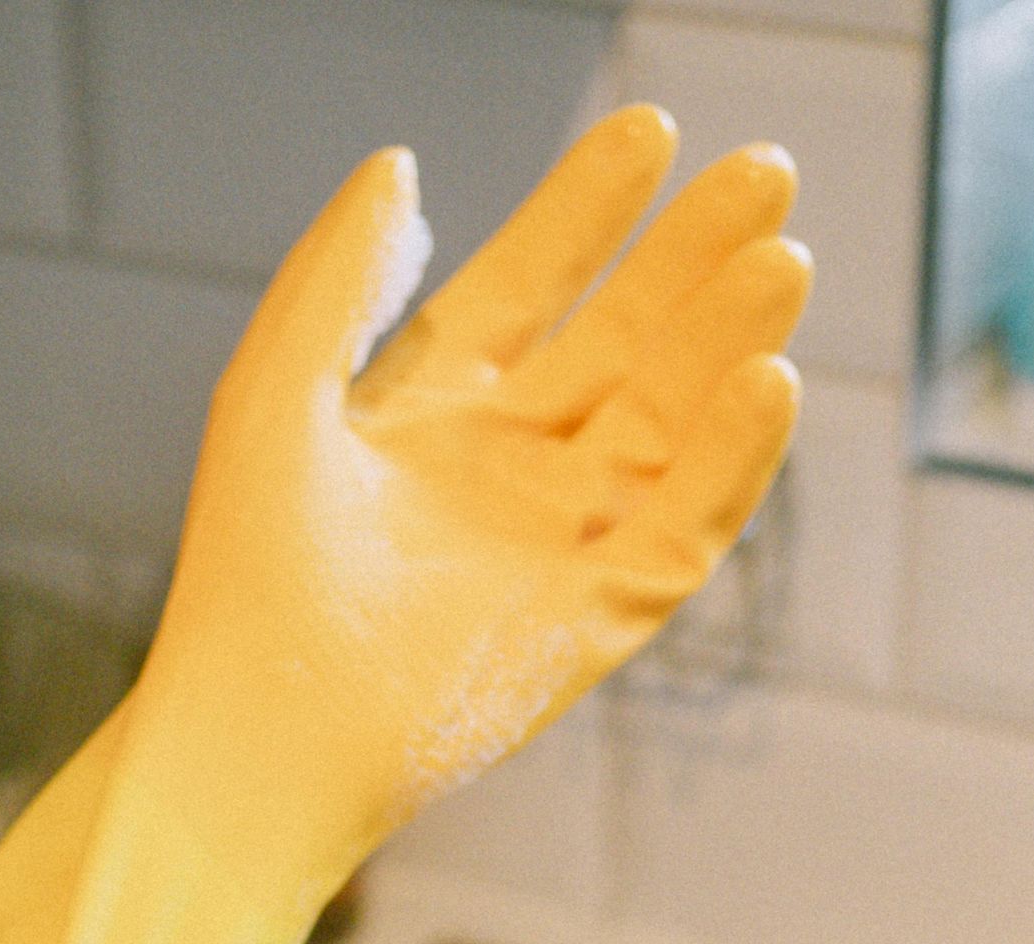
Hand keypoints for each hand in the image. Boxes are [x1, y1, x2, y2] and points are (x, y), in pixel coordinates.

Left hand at [0, 106, 807, 943]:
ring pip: (672, 422)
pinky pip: (685, 526)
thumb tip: (403, 165)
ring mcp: (561, 544)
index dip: (589, 210)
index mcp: (430, 415)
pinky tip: (768, 379)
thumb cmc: (250, 572)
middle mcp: (506, 474)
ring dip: (730, 340)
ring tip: (783, 255)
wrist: (264, 723)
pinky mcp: (599, 618)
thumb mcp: (281, 387)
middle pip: (626, 343)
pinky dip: (732, 459)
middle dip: (694, 259)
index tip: (652, 130)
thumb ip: (341, 272)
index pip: (532, 288)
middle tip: (769, 169)